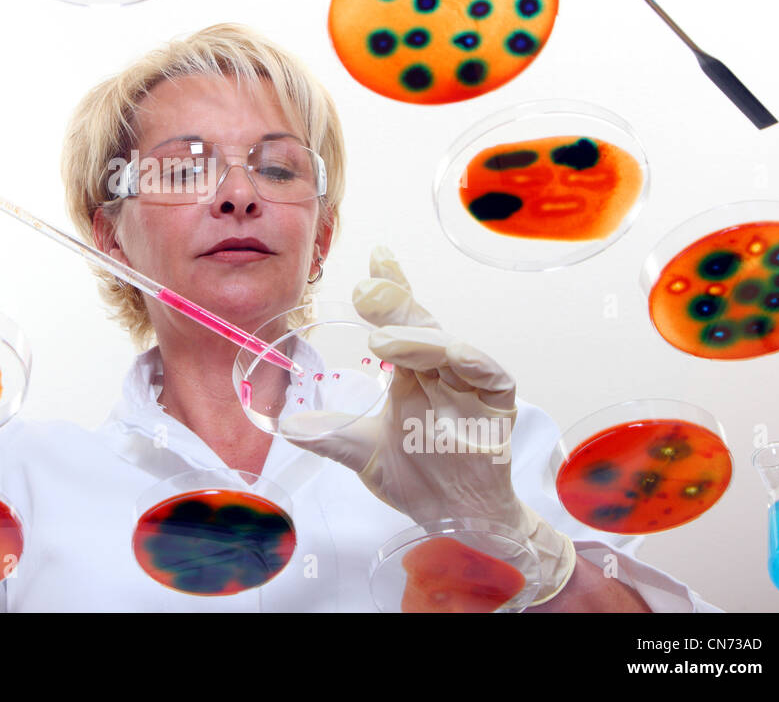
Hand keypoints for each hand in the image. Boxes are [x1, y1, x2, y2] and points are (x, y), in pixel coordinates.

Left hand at [293, 245, 575, 602]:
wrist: (457, 522)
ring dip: (417, 338)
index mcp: (410, 372)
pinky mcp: (497, 403)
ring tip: (382, 341)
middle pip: (420, 324)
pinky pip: (487, 372)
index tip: (375, 258)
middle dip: (396, 301)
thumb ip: (326, 433)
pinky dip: (468, 358)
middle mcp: (439, 370)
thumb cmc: (418, 478)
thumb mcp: (361, 452)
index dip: (391, 288)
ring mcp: (469, 384)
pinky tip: (448, 352)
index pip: (399, 321)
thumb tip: (281, 424)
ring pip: (448, 345)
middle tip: (366, 289)